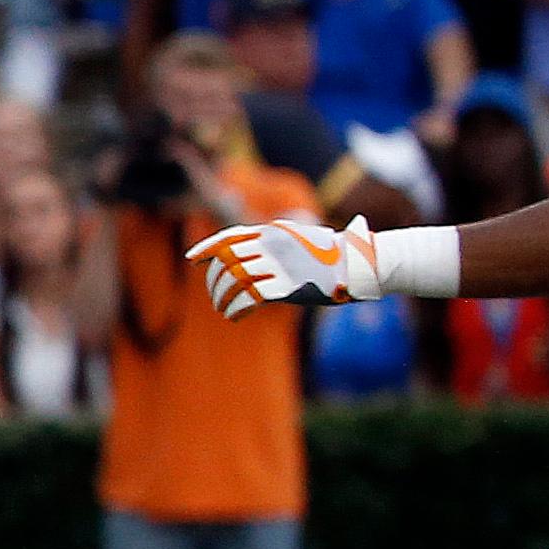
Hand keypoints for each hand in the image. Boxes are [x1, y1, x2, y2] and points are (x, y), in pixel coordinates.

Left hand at [188, 215, 387, 318]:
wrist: (356, 263)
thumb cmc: (328, 253)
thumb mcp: (298, 237)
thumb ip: (272, 242)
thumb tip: (250, 250)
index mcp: (272, 233)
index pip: (230, 237)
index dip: (206, 248)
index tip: (191, 259)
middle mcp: (272, 246)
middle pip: (227, 261)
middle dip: (214, 279)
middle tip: (214, 294)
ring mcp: (279, 266)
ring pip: (234, 279)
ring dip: (222, 297)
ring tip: (221, 308)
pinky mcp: (287, 287)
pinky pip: (249, 298)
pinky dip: (236, 308)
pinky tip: (234, 316)